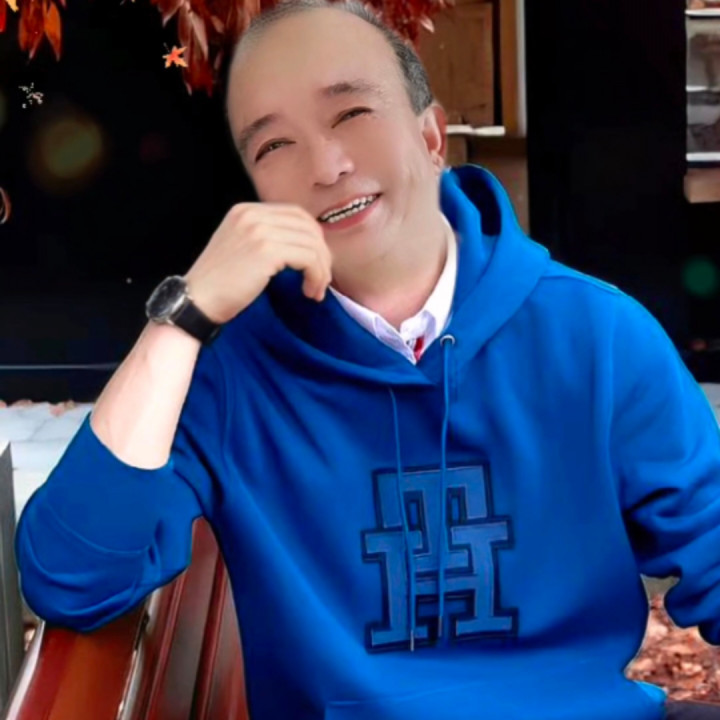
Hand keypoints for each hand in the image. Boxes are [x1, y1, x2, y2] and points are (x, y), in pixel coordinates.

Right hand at [184, 202, 331, 324]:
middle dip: (322, 254)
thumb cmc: (219, 285)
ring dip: (321, 270)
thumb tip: (306, 246)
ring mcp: (259, 230)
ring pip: (312, 243)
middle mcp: (253, 214)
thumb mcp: (241, 248)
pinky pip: (309, 258)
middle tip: (322, 280)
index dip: (313, 239)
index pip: (296, 214)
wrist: (195, 301)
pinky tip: (310, 292)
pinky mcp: (267, 250)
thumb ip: (267, 238)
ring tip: (316, 291)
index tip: (317, 264)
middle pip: (308, 226)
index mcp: (247, 210)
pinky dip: (316, 276)